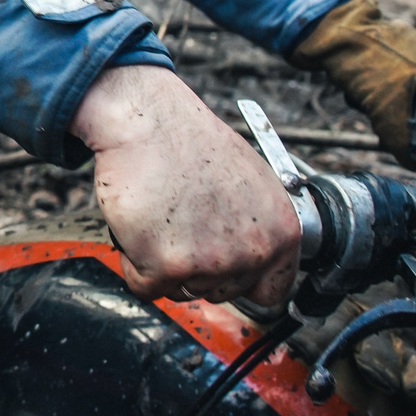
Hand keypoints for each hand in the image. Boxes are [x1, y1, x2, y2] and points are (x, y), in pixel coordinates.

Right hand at [75, 65, 299, 308]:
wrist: (148, 121)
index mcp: (282, 232)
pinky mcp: (167, 267)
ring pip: (181, 291)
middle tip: (180, 227)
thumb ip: (258, 226)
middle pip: (220, 293)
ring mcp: (211, 263)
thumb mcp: (253, 182)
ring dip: (162, 265)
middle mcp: (253, 252)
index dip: (242, 282)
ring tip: (160, 220)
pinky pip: (144, 286)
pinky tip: (139, 226)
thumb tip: (254, 254)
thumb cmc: (190, 142)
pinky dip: (133, 262)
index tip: (223, 272)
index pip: (272, 292)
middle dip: (195, 268)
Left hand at [286, 0, 415, 157]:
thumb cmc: (367, 62)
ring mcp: (414, 53)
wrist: (330, 32)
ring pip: (411, 97)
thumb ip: (404, 144)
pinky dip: (376, 96)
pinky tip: (359, 95)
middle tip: (400, 132)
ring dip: (390, 109)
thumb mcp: (388, 113)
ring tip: (370, 108)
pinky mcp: (390, 55)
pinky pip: (390, 86)